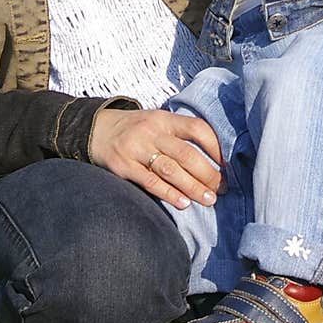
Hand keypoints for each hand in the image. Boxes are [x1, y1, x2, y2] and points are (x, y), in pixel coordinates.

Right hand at [89, 106, 222, 209]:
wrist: (94, 129)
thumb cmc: (134, 129)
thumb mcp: (155, 121)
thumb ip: (178, 134)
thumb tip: (212, 157)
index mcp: (164, 119)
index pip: (197, 128)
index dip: (216, 147)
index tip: (228, 165)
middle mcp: (152, 132)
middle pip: (186, 154)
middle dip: (208, 174)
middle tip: (221, 190)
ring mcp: (136, 149)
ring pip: (171, 170)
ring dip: (192, 187)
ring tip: (208, 200)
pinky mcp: (123, 166)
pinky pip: (150, 182)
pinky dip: (169, 193)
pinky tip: (183, 203)